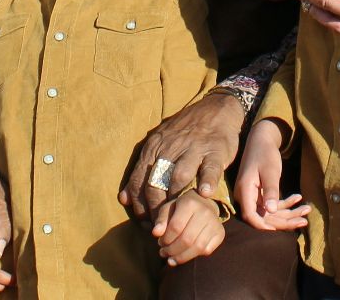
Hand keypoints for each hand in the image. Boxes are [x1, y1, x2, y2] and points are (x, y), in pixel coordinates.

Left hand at [121, 90, 243, 219]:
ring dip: (175, 199)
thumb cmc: (184, 132)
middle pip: (156, 183)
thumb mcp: (158, 144)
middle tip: (159, 229)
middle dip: (155, 209)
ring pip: (178, 176)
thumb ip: (142, 170)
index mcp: (153, 147)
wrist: (215, 109)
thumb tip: (124, 199)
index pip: (139, 181)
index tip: (144, 224)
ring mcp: (193, 148)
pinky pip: (209, 168)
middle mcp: (169, 148)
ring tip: (175, 219)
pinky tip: (204, 194)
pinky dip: (206, 181)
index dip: (139, 206)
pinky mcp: (214, 150)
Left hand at [151, 190, 225, 265]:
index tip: (160, 243)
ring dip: (181, 257)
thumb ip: (161, 220)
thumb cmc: (181, 208)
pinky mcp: (220, 233)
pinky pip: (207, 250)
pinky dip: (194, 256)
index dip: (166, 239)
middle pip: (186, 239)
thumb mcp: (168, 209)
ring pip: (197, 247)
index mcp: (190, 203)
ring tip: (171, 259)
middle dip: (172, 250)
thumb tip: (156, 233)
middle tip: (164, 253)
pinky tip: (185, 255)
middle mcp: (205, 212)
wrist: (203, 204)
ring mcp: (215, 223)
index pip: (175, 227)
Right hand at [234, 119, 309, 231]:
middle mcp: (246, 196)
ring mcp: (252, 196)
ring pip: (269, 213)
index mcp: (244, 191)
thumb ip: (270, 190)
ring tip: (307, 210)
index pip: (251, 216)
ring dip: (288, 213)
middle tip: (305, 221)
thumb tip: (270, 211)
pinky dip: (285, 204)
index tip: (285, 227)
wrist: (261, 140)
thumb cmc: (265, 153)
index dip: (266, 226)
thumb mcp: (270, 171)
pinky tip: (299, 197)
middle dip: (284, 221)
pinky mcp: (259, 194)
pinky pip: (271, 205)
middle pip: (263, 218)